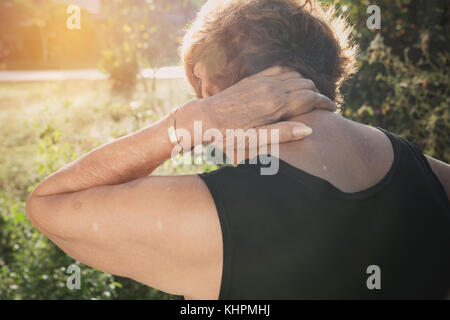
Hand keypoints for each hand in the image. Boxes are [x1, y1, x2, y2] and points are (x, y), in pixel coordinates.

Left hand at [200, 66, 335, 133]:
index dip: (325, 103)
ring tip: (311, 97)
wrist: (203, 118)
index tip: (333, 109)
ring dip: (306, 84)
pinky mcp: (254, 78)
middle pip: (306, 85)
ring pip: (296, 76)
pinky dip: (292, 74)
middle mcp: (272, 88)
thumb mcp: (256, 140)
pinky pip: (280, 69)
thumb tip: (308, 129)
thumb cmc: (229, 134)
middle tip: (323, 106)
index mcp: (276, 104)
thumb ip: (282, 133)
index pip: (310, 98)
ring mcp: (262, 81)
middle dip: (318, 94)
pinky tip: (293, 82)